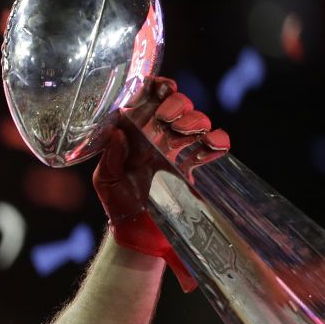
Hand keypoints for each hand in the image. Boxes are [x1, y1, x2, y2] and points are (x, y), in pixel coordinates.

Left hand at [92, 77, 229, 292]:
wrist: (139, 235)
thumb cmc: (118, 206)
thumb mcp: (106, 181)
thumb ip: (111, 157)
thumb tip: (118, 132)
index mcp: (135, 134)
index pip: (149, 99)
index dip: (157, 87)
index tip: (161, 87)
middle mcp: (158, 137)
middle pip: (178, 104)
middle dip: (177, 104)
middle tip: (167, 119)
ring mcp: (179, 151)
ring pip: (197, 120)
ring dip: (195, 119)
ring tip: (183, 132)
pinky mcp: (195, 168)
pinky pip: (213, 146)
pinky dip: (217, 140)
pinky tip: (211, 145)